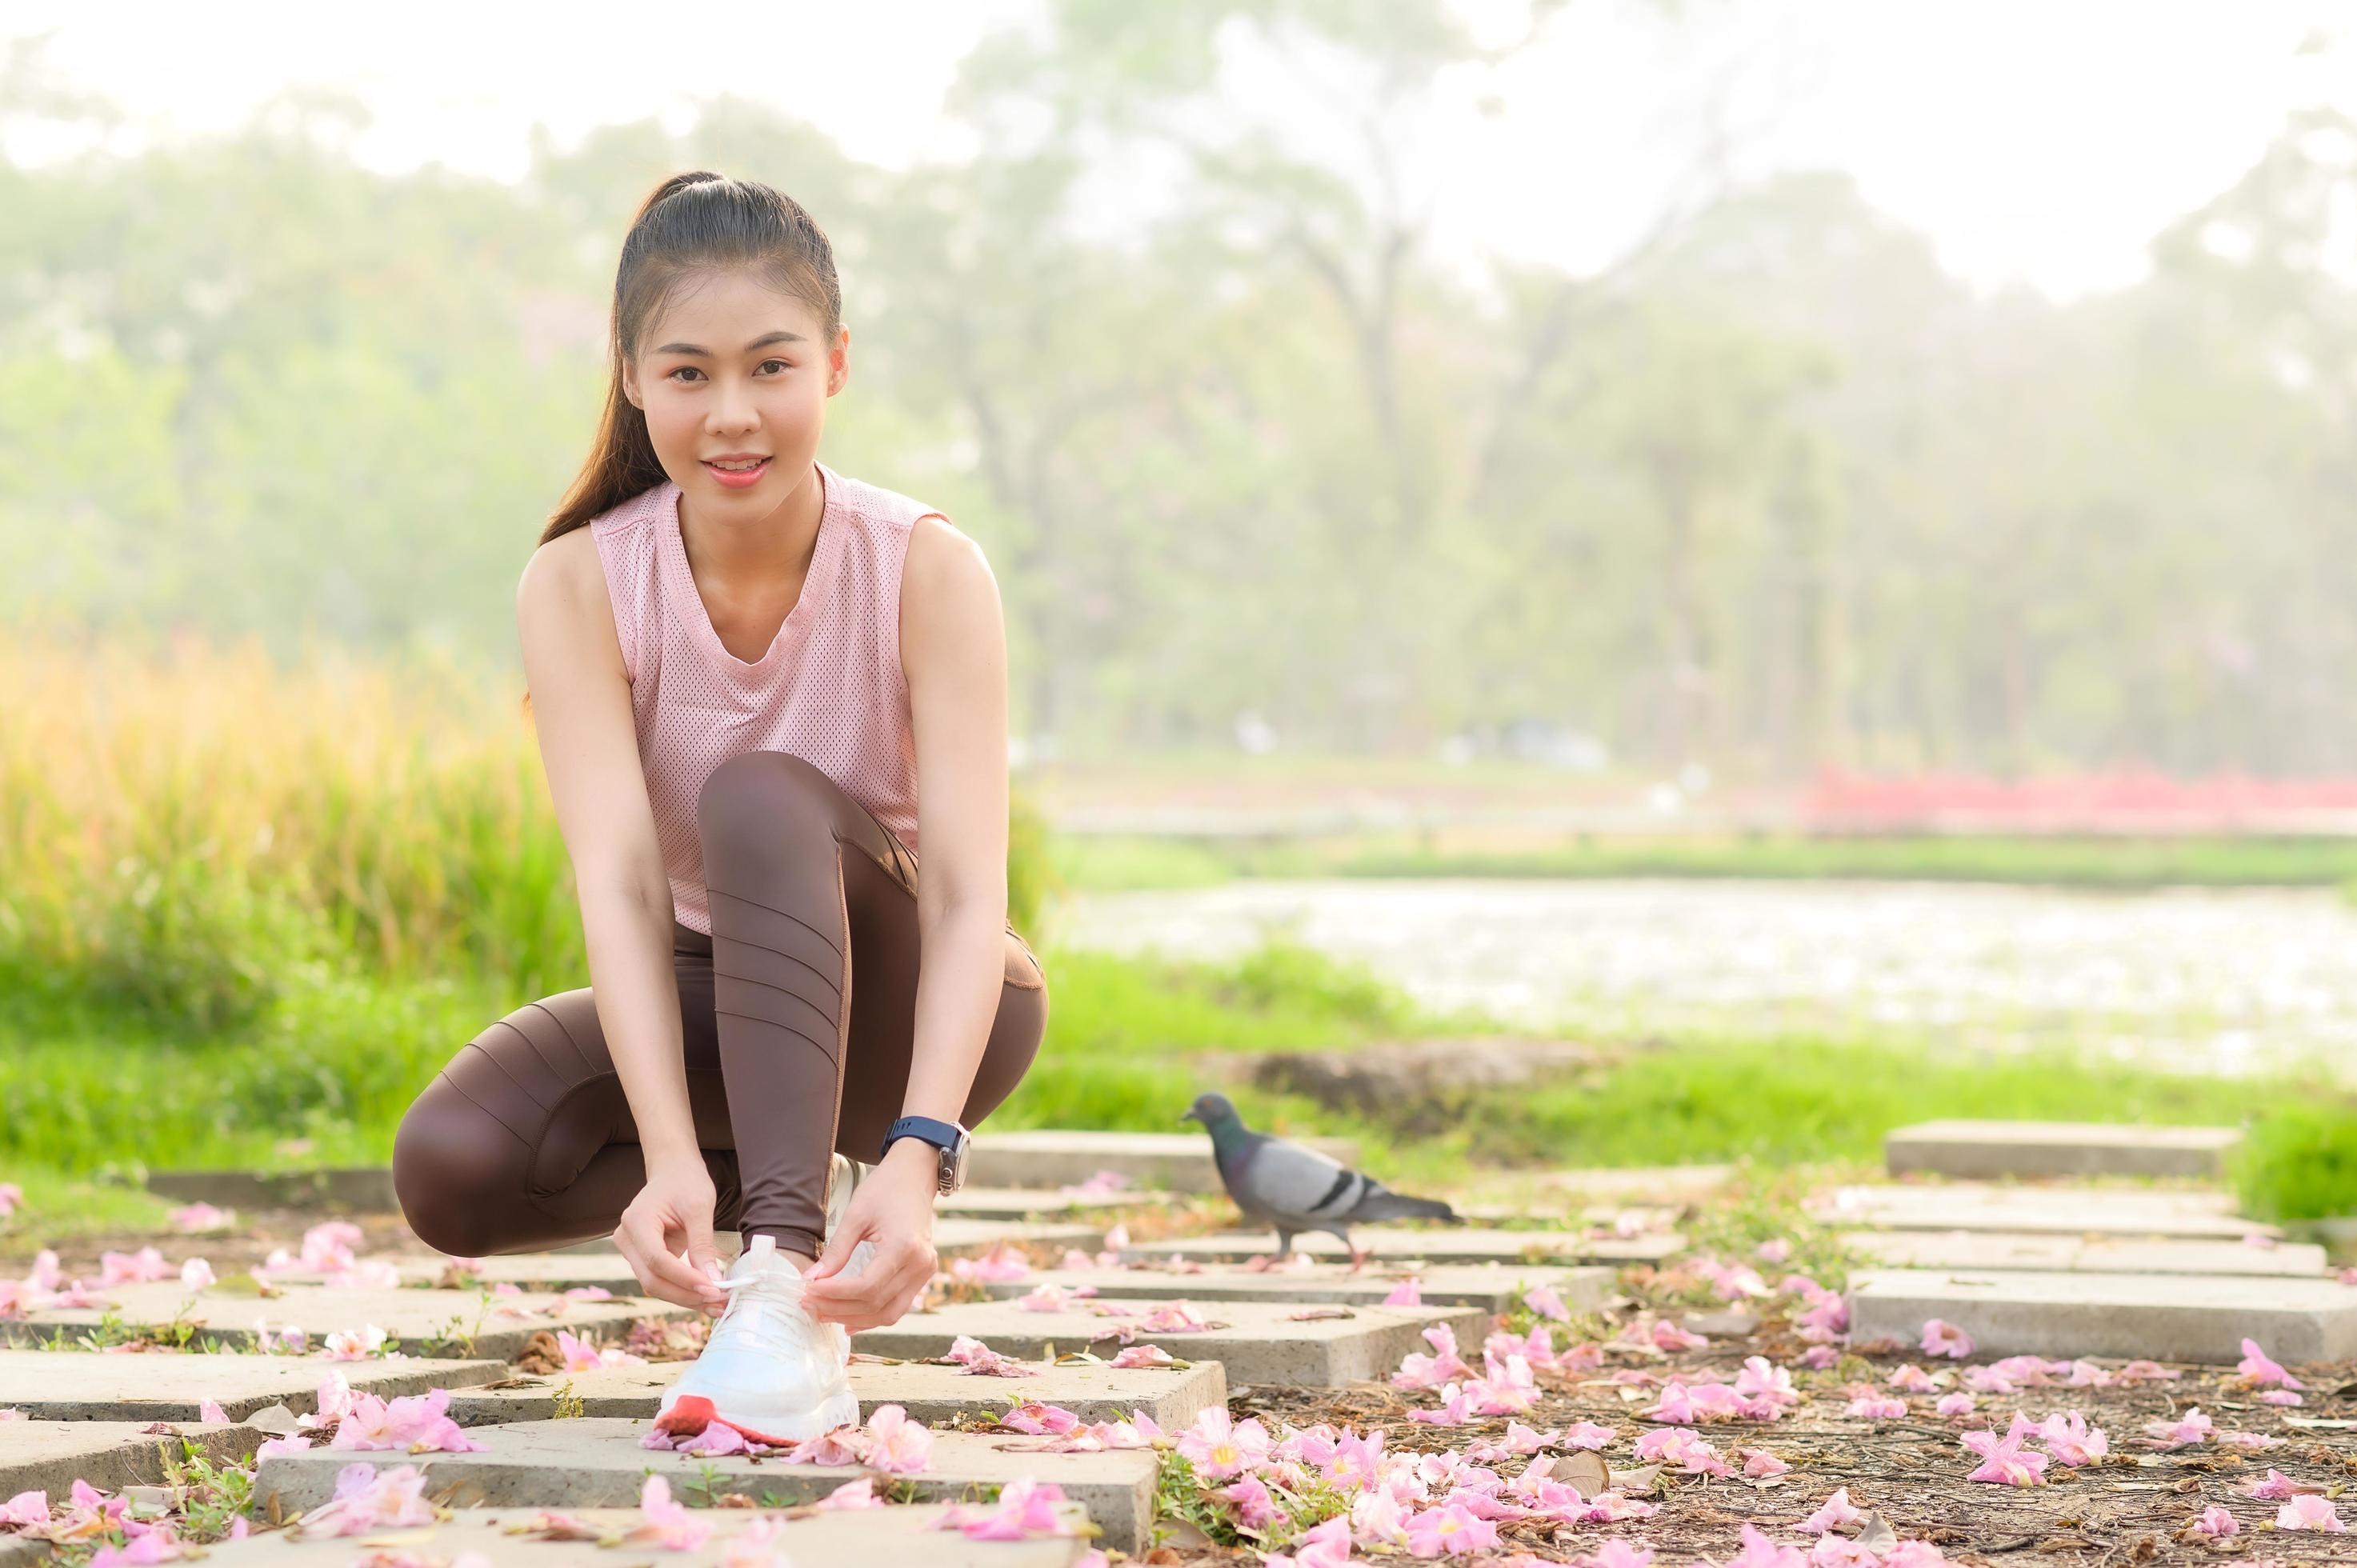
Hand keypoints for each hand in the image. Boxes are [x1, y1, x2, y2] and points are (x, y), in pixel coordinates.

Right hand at [613, 1159, 729, 1315]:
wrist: (673, 1171)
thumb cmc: (686, 1182)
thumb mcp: (699, 1207)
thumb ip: (703, 1244)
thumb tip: (712, 1280)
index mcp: (636, 1221)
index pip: (657, 1260)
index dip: (685, 1279)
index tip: (713, 1289)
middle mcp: (627, 1239)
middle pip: (652, 1280)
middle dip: (686, 1295)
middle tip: (719, 1303)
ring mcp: (632, 1250)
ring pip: (655, 1285)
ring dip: (686, 1297)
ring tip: (717, 1304)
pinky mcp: (643, 1258)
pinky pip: (661, 1279)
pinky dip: (683, 1289)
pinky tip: (706, 1296)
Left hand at [801, 1145, 938, 1331]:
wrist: (915, 1176)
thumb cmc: (886, 1188)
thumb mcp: (856, 1215)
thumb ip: (836, 1251)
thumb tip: (812, 1279)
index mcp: (904, 1246)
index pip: (867, 1286)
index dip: (835, 1294)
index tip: (808, 1290)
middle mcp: (920, 1264)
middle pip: (876, 1303)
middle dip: (838, 1308)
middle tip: (808, 1303)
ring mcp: (925, 1271)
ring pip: (889, 1313)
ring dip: (855, 1318)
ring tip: (824, 1314)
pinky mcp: (923, 1274)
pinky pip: (898, 1306)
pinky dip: (873, 1316)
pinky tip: (850, 1318)